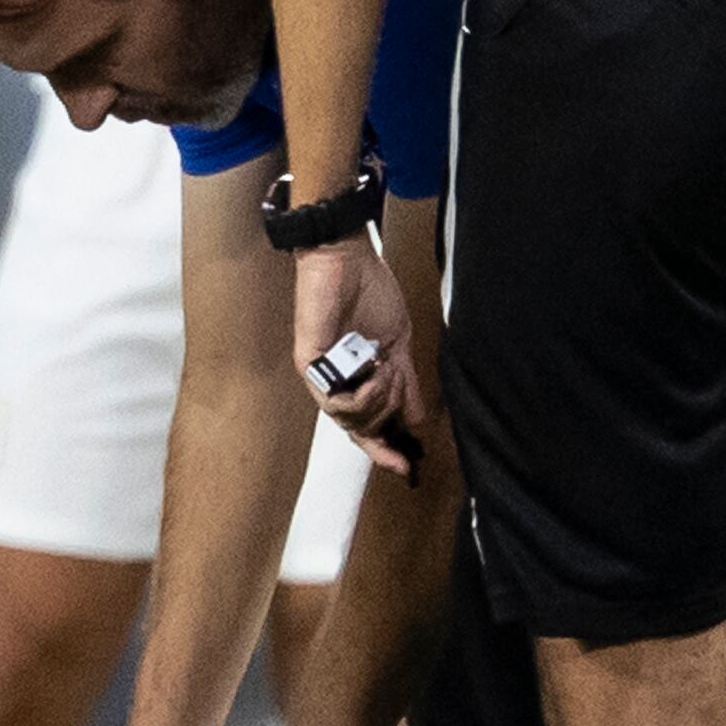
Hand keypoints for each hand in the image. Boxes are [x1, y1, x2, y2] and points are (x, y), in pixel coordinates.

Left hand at [293, 233, 423, 472]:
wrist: (348, 260)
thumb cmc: (370, 292)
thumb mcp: (399, 345)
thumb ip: (406, 384)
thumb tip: (416, 418)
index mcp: (356, 380)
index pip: (367, 427)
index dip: (386, 450)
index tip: (408, 466)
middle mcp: (335, 383)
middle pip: (361, 429)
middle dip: (389, 416)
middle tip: (399, 386)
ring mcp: (320, 375)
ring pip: (349, 420)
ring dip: (378, 402)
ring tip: (386, 373)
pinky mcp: (309, 364)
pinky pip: (334, 400)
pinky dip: (362, 394)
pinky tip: (374, 374)